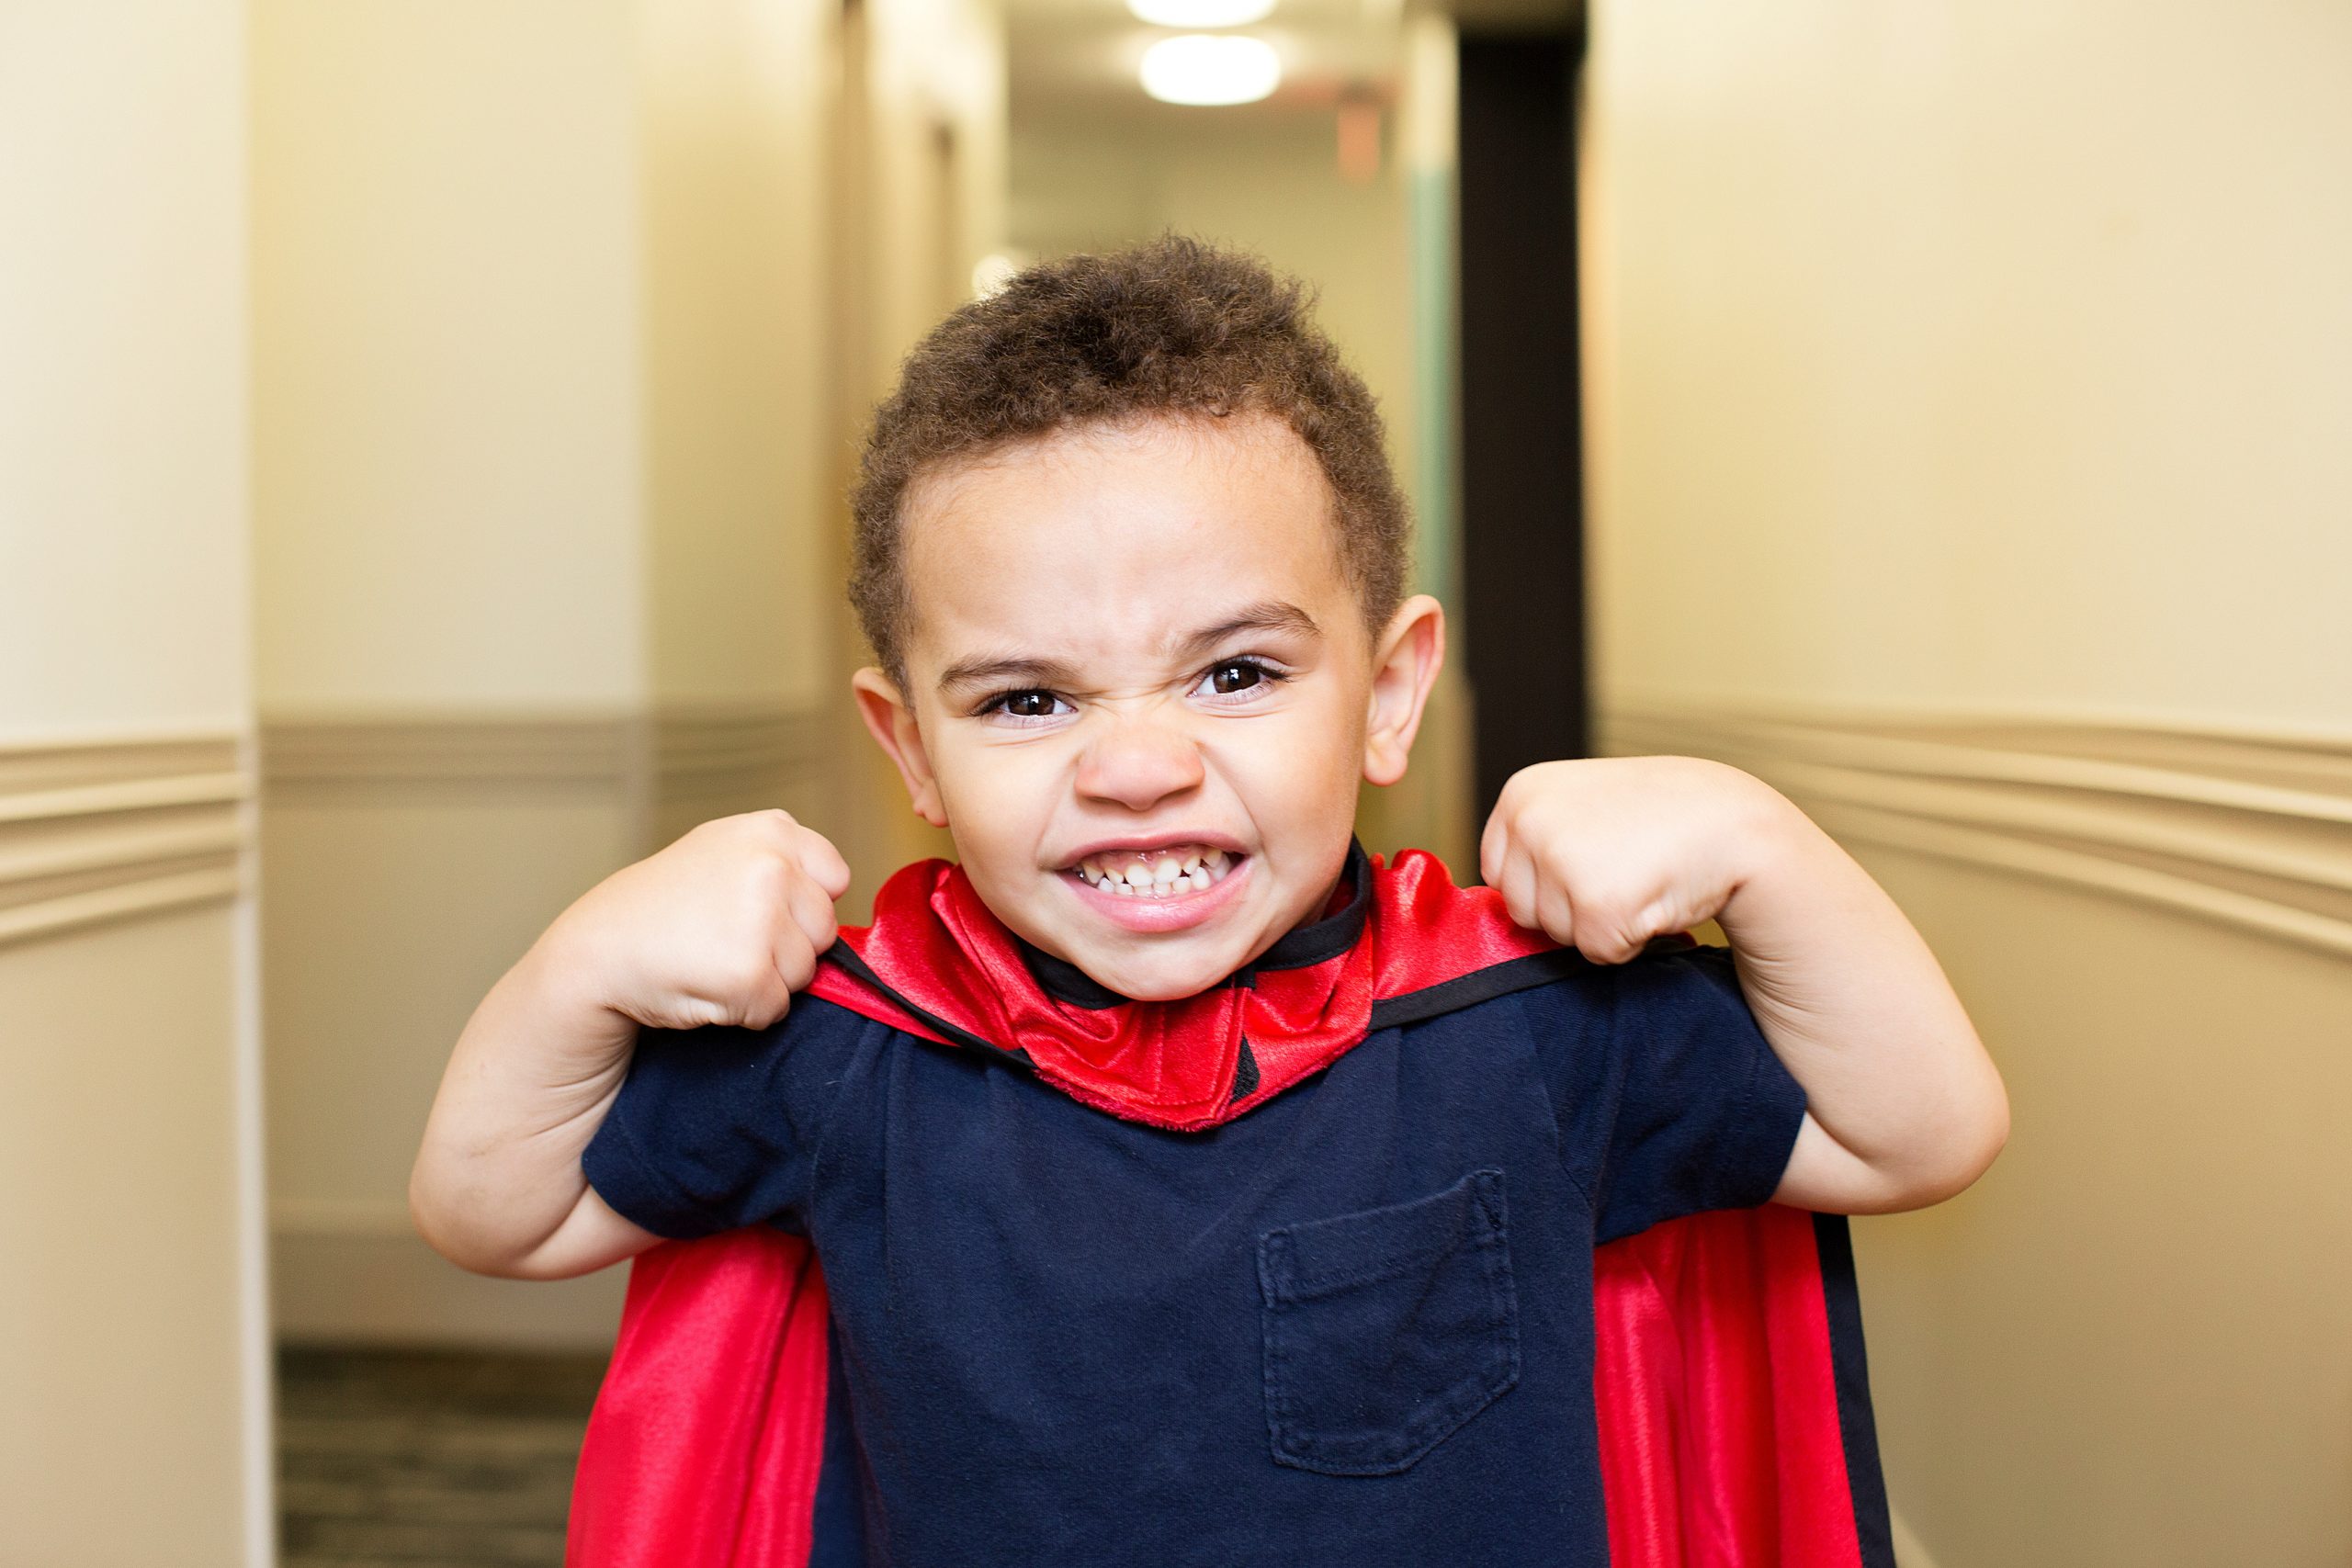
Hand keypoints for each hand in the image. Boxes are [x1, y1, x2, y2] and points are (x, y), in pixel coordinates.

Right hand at [538, 809, 852, 1031]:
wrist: (599, 951)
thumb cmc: (662, 907)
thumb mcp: (722, 852)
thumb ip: (782, 862)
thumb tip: (835, 896)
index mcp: (771, 830)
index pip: (835, 878)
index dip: (801, 906)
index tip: (756, 910)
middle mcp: (772, 866)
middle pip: (825, 931)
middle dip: (786, 947)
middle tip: (724, 939)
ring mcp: (761, 918)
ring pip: (804, 973)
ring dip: (766, 980)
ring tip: (712, 959)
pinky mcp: (749, 973)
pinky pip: (775, 1008)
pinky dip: (745, 1011)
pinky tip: (705, 985)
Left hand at [1478, 756, 1789, 963]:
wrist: (1735, 821)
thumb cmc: (1659, 818)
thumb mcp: (1580, 805)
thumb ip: (1535, 841)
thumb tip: (1494, 904)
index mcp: (1521, 793)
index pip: (1499, 874)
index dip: (1547, 883)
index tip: (1592, 859)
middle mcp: (1531, 820)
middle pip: (1522, 910)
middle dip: (1570, 908)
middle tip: (1622, 869)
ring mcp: (1562, 860)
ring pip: (1557, 935)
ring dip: (1600, 924)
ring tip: (1639, 878)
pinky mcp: (1598, 904)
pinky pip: (1597, 953)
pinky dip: (1629, 941)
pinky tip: (1654, 898)